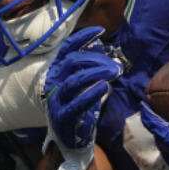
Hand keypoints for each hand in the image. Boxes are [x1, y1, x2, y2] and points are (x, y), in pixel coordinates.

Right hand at [43, 26, 121, 169]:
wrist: (70, 138)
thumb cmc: (77, 107)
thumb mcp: (81, 84)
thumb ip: (88, 67)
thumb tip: (102, 47)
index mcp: (56, 72)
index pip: (66, 49)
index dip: (82, 38)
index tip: (100, 31)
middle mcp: (53, 83)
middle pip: (72, 62)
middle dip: (95, 59)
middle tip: (115, 65)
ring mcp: (56, 100)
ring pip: (74, 81)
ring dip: (96, 73)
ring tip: (114, 72)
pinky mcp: (63, 116)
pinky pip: (77, 103)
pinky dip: (91, 94)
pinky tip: (104, 88)